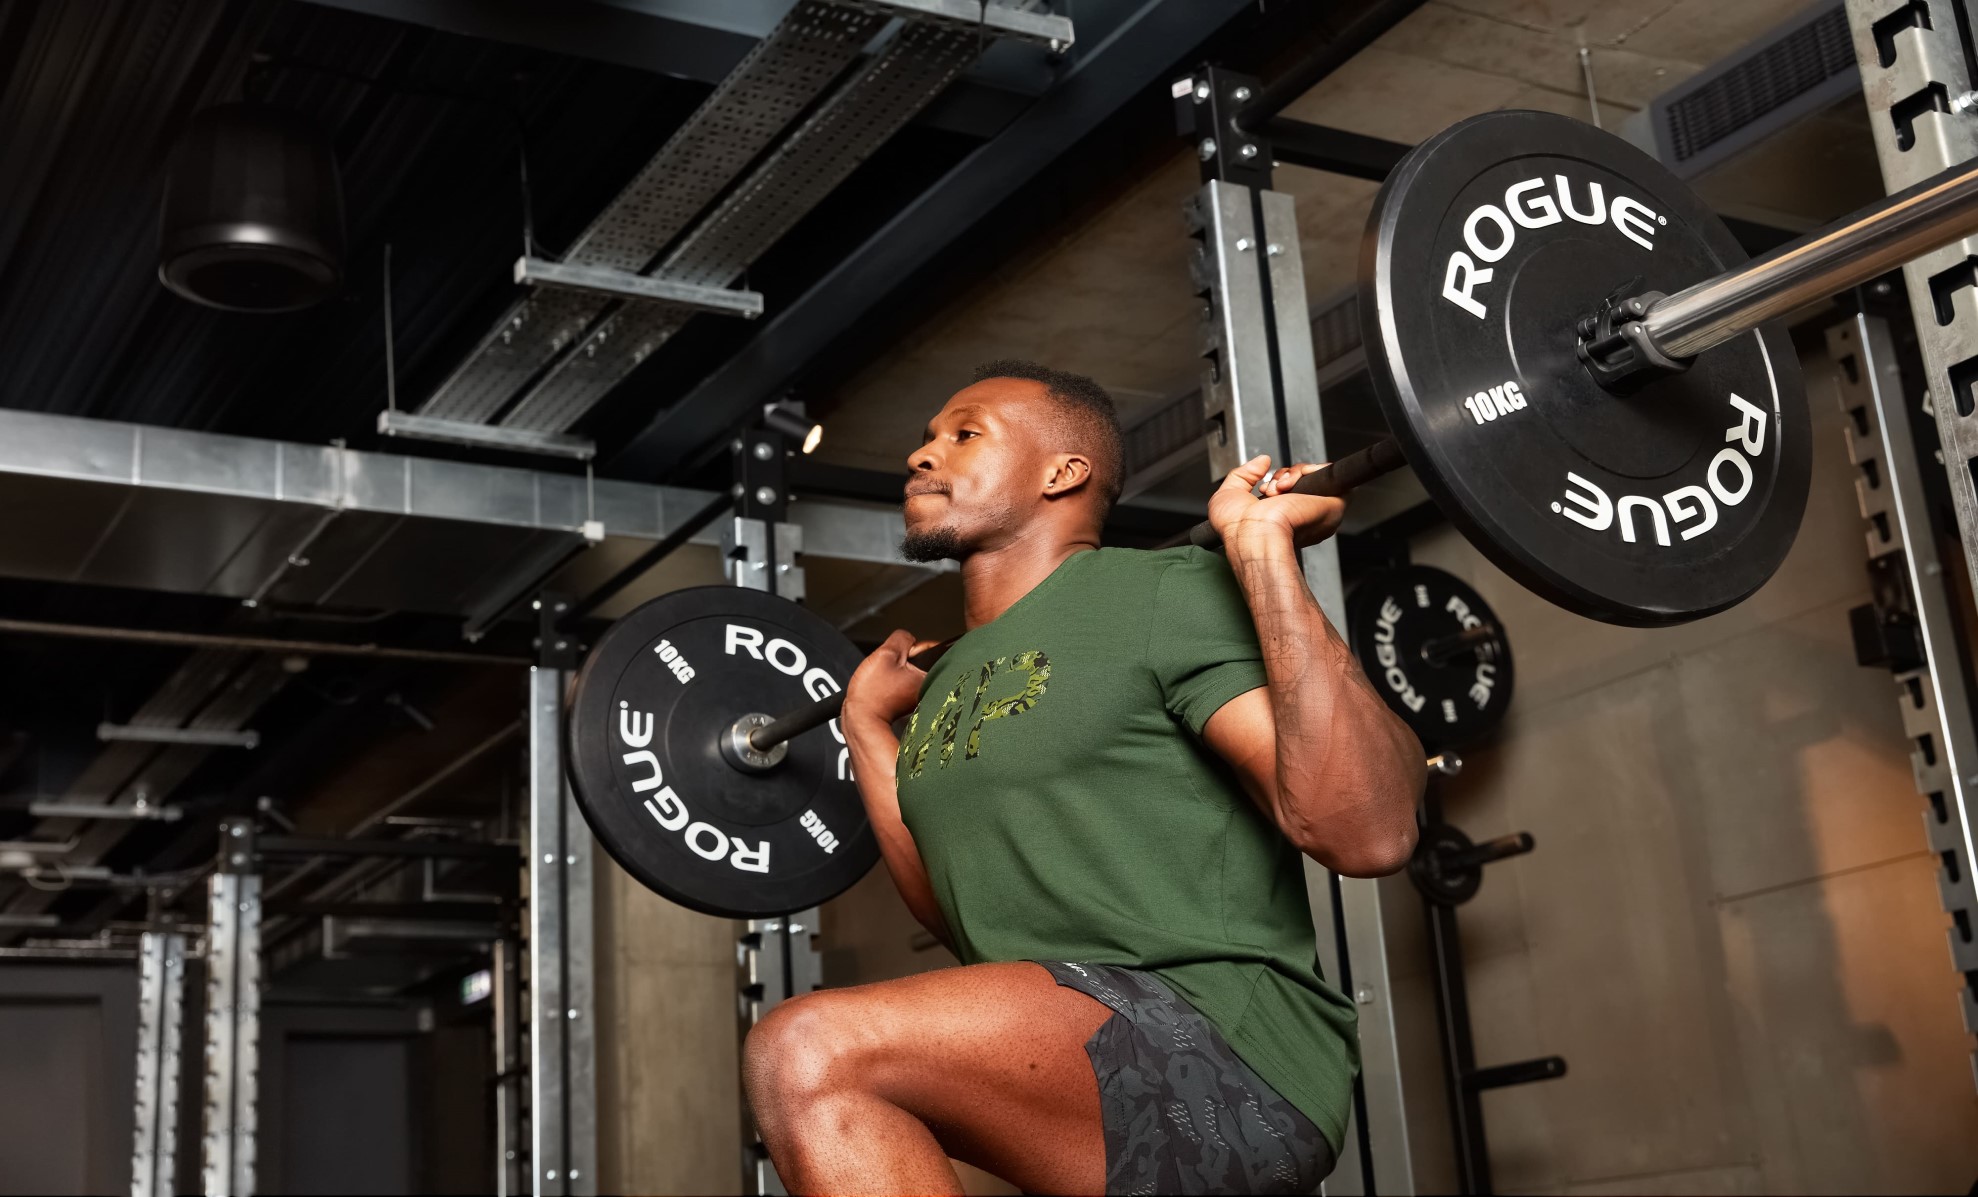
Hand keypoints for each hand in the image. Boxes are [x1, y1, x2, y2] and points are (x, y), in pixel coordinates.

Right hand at [842, 629, 940, 727]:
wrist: (861, 720)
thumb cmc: (873, 693)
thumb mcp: (886, 654)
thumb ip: (901, 639)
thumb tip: (908, 638)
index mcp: (929, 676)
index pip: (930, 649)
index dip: (911, 646)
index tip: (900, 655)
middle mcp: (928, 688)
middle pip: (918, 659)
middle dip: (901, 658)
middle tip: (889, 668)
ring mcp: (916, 696)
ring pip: (907, 670)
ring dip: (895, 670)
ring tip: (884, 679)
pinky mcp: (904, 702)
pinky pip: (900, 682)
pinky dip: (891, 681)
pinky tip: (882, 687)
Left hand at [1208, 455, 1346, 548]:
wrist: (1252, 535)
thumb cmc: (1237, 529)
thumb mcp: (1229, 495)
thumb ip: (1244, 474)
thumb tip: (1263, 460)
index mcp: (1284, 521)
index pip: (1290, 492)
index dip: (1277, 480)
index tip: (1263, 489)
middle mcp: (1303, 517)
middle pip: (1301, 480)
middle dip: (1283, 475)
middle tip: (1270, 489)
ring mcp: (1317, 510)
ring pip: (1313, 474)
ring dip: (1293, 473)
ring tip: (1278, 489)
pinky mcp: (1332, 504)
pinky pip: (1328, 473)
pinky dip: (1310, 469)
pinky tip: (1292, 483)